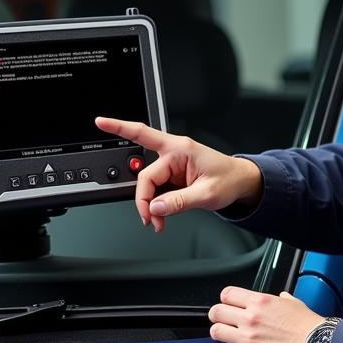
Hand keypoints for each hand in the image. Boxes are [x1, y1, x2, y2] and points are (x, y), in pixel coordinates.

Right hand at [94, 116, 262, 231]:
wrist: (242, 183)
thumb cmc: (230, 180)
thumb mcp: (207, 194)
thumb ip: (180, 201)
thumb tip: (157, 208)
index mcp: (180, 149)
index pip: (144, 140)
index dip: (119, 128)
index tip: (101, 122)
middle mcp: (173, 154)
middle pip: (145, 177)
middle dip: (145, 201)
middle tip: (152, 220)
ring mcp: (172, 166)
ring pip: (150, 186)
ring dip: (152, 205)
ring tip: (160, 221)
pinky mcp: (173, 177)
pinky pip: (157, 190)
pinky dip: (158, 205)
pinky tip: (163, 214)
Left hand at [208, 287, 322, 342]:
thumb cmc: (308, 326)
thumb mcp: (294, 303)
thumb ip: (282, 299)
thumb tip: (281, 297)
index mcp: (259, 302)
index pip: (227, 294)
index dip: (226, 300)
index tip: (229, 306)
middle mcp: (250, 318)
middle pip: (216, 312)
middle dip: (217, 316)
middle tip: (223, 322)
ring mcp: (248, 339)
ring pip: (215, 332)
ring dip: (219, 335)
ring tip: (226, 338)